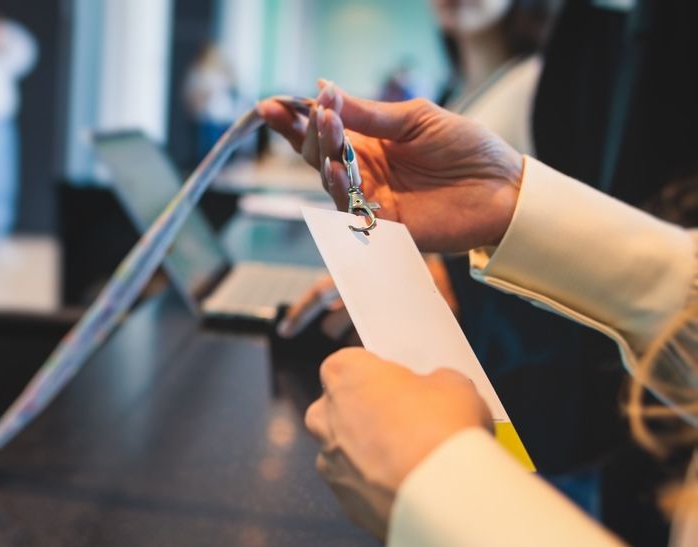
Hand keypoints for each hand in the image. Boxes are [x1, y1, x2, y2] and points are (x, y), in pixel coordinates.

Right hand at [258, 82, 523, 251]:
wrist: (504, 188)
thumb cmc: (467, 149)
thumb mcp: (416, 118)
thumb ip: (369, 112)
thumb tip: (324, 89)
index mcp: (371, 143)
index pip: (325, 130)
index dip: (297, 119)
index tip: (272, 104)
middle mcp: (365, 172)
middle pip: (319, 154)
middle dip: (307, 131)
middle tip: (311, 110)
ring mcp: (371, 199)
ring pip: (329, 178)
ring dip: (325, 152)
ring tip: (325, 125)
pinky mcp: (383, 226)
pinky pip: (350, 209)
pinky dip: (339, 188)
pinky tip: (336, 167)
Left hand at [304, 348, 491, 539]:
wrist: (442, 499)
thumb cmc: (442, 429)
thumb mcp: (455, 385)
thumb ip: (433, 382)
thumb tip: (434, 391)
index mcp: (345, 375)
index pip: (347, 364)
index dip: (375, 374)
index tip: (402, 385)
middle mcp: (325, 416)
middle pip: (338, 408)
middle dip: (365, 413)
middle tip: (408, 422)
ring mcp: (329, 462)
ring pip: (344, 452)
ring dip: (368, 454)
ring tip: (412, 461)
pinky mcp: (344, 502)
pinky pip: (358, 487)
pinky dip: (377, 487)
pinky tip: (410, 489)